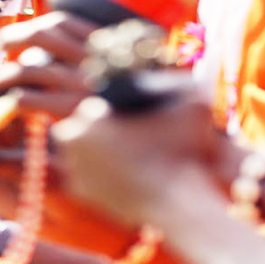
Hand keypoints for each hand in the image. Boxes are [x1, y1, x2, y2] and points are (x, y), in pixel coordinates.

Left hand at [51, 82, 223, 226]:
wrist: (176, 202)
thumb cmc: (181, 150)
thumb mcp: (192, 105)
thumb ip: (182, 81)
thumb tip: (184, 62)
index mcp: (89, 115)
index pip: (92, 106)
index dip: (110, 111)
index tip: (126, 119)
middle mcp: (72, 139)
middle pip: (79, 127)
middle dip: (96, 130)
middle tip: (122, 137)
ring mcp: (72, 167)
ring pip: (77, 151)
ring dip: (93, 151)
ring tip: (121, 155)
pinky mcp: (78, 192)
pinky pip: (82, 175)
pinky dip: (95, 175)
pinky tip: (117, 173)